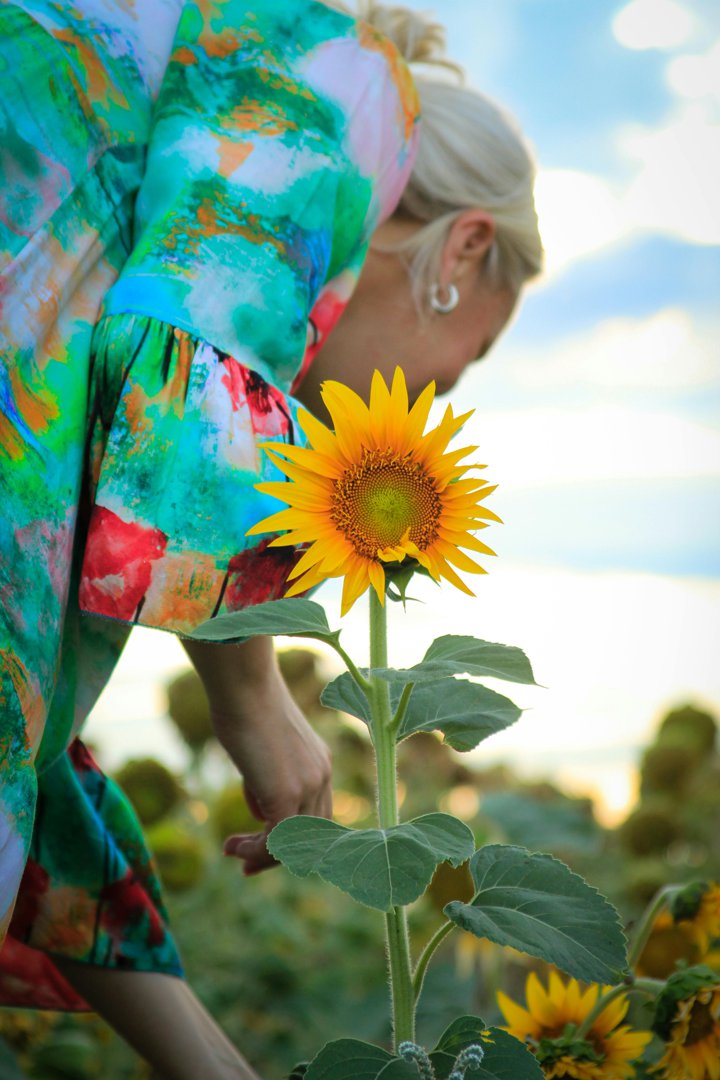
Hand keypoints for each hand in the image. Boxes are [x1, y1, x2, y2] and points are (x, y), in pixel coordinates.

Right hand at [182, 636, 332, 875]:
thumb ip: (266, 779)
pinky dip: (254, 851)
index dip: (291, 837)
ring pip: (293, 842)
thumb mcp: (260, 748)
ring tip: (232, 851)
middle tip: (246, 864)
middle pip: (309, 834)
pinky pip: (276, 841)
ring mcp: (308, 785)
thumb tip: (260, 811)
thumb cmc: (242, 705)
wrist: (243, 685)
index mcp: (319, 761)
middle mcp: (321, 774)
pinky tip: (233, 846)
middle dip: (277, 854)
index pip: (315, 814)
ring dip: (261, 854)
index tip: (258, 847)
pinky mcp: (287, 793)